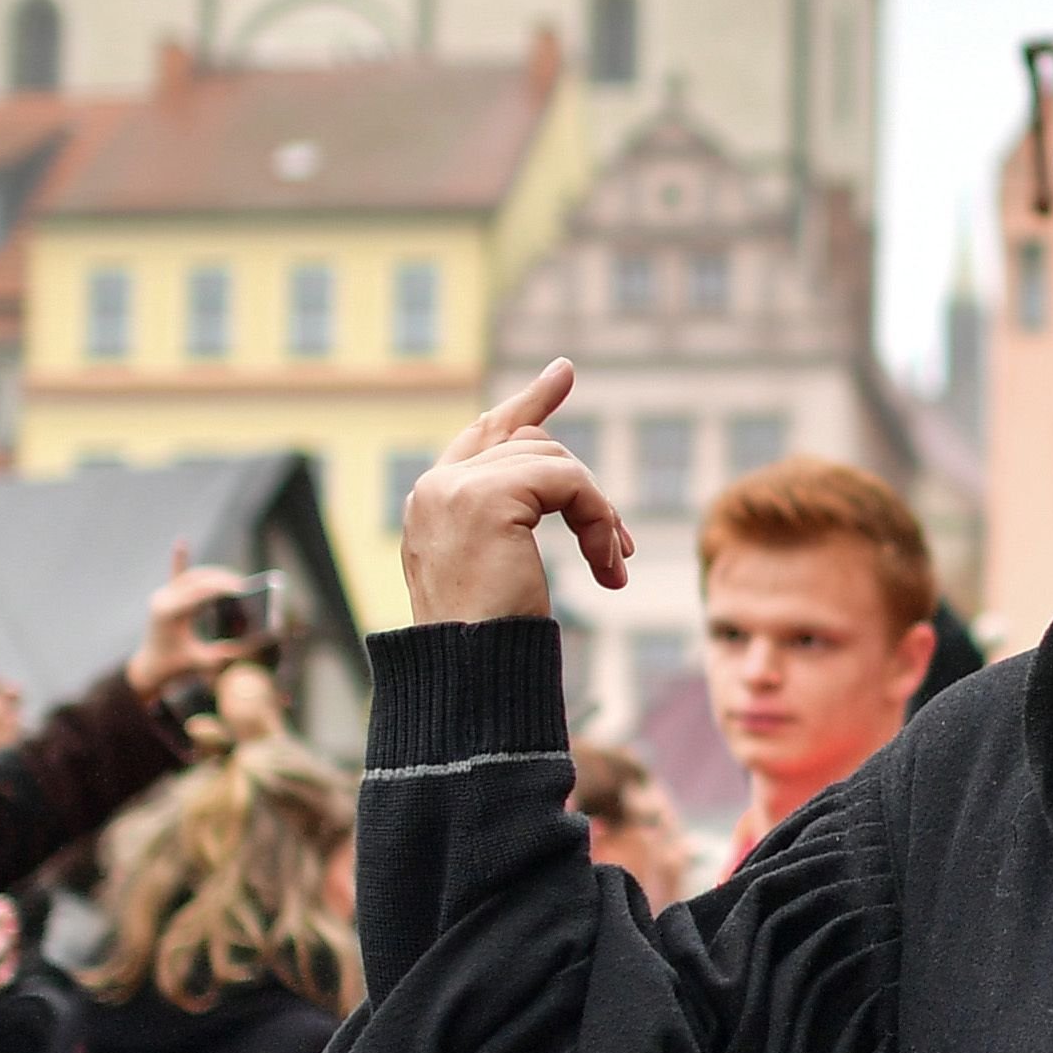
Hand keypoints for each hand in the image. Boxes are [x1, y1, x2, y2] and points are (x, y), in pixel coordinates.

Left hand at [128, 543, 256, 699]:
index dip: (226, 588)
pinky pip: (175, 574)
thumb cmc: (176, 668)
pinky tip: (181, 542)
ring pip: (193, 574)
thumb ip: (228, 653)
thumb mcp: (203, 661)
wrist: (149, 670)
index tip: (247, 589)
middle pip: (199, 578)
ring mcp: (164, 595)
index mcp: (170, 612)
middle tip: (248, 585)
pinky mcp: (165, 596)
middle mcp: (164, 598)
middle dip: (225, 579)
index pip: (203, 591)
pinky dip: (181, 558)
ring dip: (215, 575)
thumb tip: (255, 644)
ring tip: (236, 582)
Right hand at [401, 360, 633, 622]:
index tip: (563, 373)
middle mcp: (434, 488)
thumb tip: (564, 489)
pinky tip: (607, 567)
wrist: (469, 679)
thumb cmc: (488, 647)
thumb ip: (511, 524)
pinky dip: (599, 519)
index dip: (528, 404)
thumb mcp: (499, 573)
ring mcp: (455, 488)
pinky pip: (569, 480)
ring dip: (598, 516)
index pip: (484, 434)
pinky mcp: (487, 496)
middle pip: (532, 444)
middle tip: (622, 545)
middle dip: (585, 488)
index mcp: (430, 504)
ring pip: (557, 464)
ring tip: (611, 569)